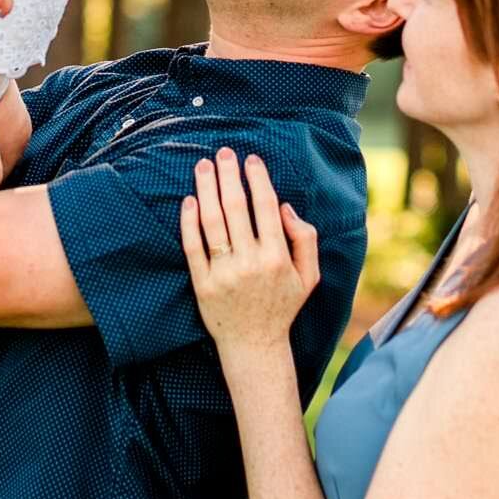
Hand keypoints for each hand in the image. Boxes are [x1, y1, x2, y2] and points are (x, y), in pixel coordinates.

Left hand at [180, 150, 319, 354]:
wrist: (254, 345)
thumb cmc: (282, 307)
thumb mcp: (309, 276)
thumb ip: (305, 239)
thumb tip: (285, 207)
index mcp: (277, 257)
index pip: (265, 207)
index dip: (257, 179)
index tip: (251, 160)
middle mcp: (250, 262)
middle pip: (235, 207)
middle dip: (229, 175)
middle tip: (223, 153)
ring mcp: (223, 273)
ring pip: (212, 221)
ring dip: (206, 189)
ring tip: (203, 167)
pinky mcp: (202, 284)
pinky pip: (193, 246)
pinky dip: (189, 221)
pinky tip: (189, 200)